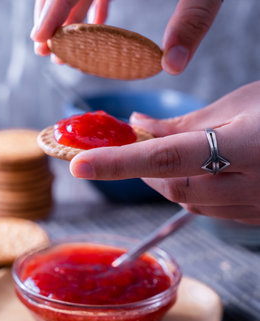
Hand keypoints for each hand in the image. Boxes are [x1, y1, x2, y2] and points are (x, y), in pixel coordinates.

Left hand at [70, 82, 259, 223]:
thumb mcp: (240, 103)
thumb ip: (186, 123)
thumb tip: (138, 127)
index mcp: (247, 147)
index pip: (167, 156)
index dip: (119, 161)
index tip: (79, 164)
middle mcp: (252, 185)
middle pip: (173, 187)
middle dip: (143, 168)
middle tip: (128, 148)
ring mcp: (257, 207)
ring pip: (190, 202)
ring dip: (165, 179)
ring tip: (161, 156)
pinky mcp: (257, 217)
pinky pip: (211, 210)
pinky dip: (191, 190)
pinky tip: (195, 171)